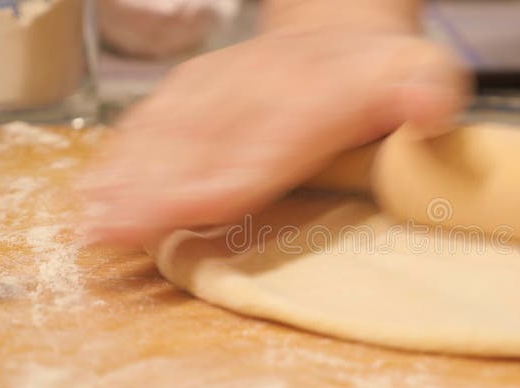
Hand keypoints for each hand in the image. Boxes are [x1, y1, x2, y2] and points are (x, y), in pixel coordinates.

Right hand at [83, 26, 469, 241]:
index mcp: (313, 101)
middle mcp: (256, 93)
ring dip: (127, 177)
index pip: (263, 148)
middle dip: (154, 190)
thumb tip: (431, 107)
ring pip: (168, 134)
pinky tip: (95, 181)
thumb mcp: (425, 72)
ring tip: (88, 217)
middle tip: (107, 230)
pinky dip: (124, 151)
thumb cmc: (383, 72)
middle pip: (200, 148)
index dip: (223, 181)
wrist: (341, 26)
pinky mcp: (197, 88)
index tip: (183, 210)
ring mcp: (220, 88)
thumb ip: (429, 90)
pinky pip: (156, 118)